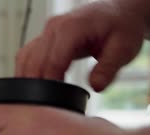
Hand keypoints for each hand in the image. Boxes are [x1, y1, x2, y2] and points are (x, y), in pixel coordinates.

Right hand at [16, 0, 144, 90]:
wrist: (119, 11)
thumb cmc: (122, 27)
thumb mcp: (124, 49)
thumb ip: (109, 68)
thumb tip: (95, 86)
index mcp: (72, 27)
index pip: (53, 60)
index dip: (50, 83)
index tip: (52, 102)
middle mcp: (54, 27)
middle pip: (34, 61)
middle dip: (36, 85)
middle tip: (43, 108)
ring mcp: (47, 31)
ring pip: (26, 58)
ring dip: (27, 79)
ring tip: (38, 101)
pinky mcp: (45, 38)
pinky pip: (28, 55)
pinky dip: (28, 71)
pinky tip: (35, 87)